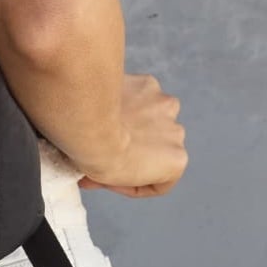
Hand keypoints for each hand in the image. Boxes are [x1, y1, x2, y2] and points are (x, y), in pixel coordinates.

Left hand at [77, 73, 187, 198]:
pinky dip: (125, 98)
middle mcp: (177, 133)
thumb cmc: (100, 157)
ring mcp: (164, 105)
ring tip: (105, 122)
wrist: (89, 126)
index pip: (160, 178)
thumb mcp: (112, 182)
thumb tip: (102, 174)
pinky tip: (104, 103)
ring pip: (150, 115)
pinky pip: (138, 93)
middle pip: (155, 142)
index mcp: (175, 162)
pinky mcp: (149, 84)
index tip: (113, 177)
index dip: (133, 180)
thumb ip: (121, 176)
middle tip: (106, 146)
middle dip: (134, 144)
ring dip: (134, 118)